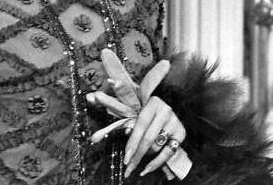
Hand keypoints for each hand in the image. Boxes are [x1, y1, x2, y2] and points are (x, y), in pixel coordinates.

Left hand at [86, 49, 191, 179]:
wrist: (168, 109)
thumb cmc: (144, 111)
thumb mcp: (133, 108)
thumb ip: (115, 108)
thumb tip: (91, 103)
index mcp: (152, 102)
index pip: (140, 125)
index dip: (132, 142)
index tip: (126, 158)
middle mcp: (165, 110)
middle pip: (148, 139)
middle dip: (136, 155)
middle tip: (127, 168)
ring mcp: (174, 122)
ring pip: (156, 146)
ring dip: (145, 157)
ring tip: (137, 162)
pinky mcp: (181, 133)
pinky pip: (167, 153)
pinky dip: (156, 163)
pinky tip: (146, 169)